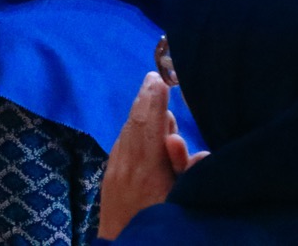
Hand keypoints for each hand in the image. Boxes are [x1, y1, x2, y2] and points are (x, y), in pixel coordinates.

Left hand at [97, 73, 207, 239]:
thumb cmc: (162, 220)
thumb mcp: (182, 197)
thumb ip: (187, 171)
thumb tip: (188, 146)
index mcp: (150, 170)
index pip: (150, 124)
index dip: (156, 100)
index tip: (162, 80)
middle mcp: (128, 166)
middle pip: (136, 123)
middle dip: (145, 99)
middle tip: (154, 77)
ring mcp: (115, 171)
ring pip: (126, 132)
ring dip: (138, 112)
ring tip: (148, 94)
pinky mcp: (109, 178)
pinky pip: (120, 145)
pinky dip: (131, 130)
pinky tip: (138, 125)